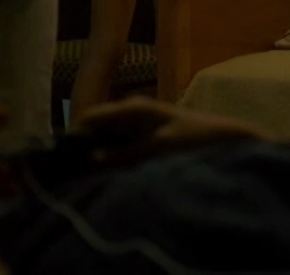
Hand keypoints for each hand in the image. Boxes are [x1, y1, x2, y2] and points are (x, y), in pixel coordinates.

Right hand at [69, 96, 270, 167]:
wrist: (229, 138)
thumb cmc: (195, 138)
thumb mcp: (157, 148)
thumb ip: (123, 154)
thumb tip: (89, 160)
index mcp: (131, 108)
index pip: (89, 118)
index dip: (73, 138)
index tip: (60, 162)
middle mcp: (131, 113)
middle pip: (96, 131)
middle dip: (84, 150)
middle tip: (72, 177)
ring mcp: (139, 126)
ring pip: (108, 142)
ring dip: (100, 158)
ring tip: (87, 180)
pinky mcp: (147, 139)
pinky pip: (122, 149)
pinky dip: (115, 161)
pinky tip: (110, 178)